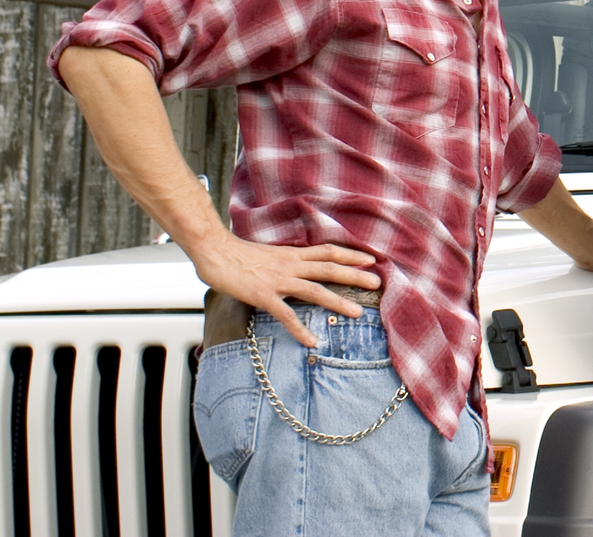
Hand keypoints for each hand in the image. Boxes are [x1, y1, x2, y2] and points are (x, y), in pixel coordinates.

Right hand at [188, 229, 380, 348]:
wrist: (214, 250)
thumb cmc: (235, 253)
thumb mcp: (267, 253)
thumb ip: (283, 261)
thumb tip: (294, 266)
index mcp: (292, 253)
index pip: (328, 251)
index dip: (351, 254)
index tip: (371, 259)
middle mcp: (290, 264)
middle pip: (330, 268)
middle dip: (355, 276)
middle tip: (378, 283)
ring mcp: (278, 280)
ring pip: (315, 290)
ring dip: (338, 301)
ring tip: (357, 312)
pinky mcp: (263, 295)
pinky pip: (286, 315)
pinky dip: (300, 329)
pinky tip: (312, 341)